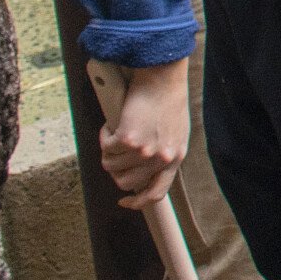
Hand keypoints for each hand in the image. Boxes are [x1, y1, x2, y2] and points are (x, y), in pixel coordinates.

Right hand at [100, 59, 189, 209]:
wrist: (164, 77)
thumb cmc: (167, 99)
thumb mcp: (175, 131)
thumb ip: (163, 151)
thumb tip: (144, 167)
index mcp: (175, 157)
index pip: (156, 193)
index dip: (137, 202)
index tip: (125, 200)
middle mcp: (161, 158)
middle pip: (125, 182)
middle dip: (116, 169)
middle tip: (115, 152)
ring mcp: (144, 151)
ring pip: (111, 165)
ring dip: (109, 150)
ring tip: (117, 131)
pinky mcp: (128, 139)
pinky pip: (105, 147)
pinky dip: (105, 135)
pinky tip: (113, 123)